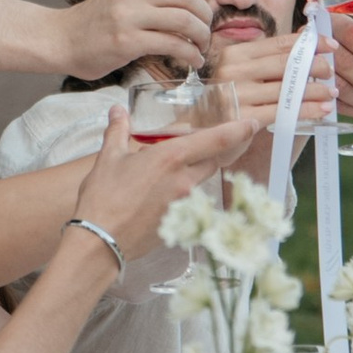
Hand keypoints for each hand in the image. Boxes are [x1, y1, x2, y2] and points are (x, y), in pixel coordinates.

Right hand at [59, 0, 212, 80]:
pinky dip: (190, 54)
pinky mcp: (127, 42)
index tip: (208, 4)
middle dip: (206, 15)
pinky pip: (172, 45)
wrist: (62, 40)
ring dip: (202, 36)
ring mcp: (128, 16)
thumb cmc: (97, 20)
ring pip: (184, 20)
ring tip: (202, 46)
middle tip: (207, 29)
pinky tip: (193, 61)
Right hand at [73, 101, 233, 261]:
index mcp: (171, 158)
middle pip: (211, 161)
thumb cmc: (103, 197)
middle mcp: (184, 180)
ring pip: (199, 182)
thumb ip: (117, 131)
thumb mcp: (108, 158)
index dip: (238, 130)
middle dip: (208, 152)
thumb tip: (116, 111)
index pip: (216, 140)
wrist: (100, 241)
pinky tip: (157, 198)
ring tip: (166, 174)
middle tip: (196, 146)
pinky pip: (188, 203)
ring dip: (191, 174)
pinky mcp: (180, 223)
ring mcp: (184, 204)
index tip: (253, 124)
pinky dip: (178, 195)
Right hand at [204, 31, 352, 145]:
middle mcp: (235, 70)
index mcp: (236, 54)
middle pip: (285, 64)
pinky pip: (284, 111)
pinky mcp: (244, 118)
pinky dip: (307, 109)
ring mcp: (238, 94)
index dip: (308, 43)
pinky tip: (322, 110)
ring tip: (332, 92)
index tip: (330, 44)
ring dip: (315, 90)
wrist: (198, 132)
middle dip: (314, 65)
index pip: (278, 43)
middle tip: (331, 71)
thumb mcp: (241, 74)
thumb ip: (267, 59)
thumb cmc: (226, 100)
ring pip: (287, 89)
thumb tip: (305, 40)